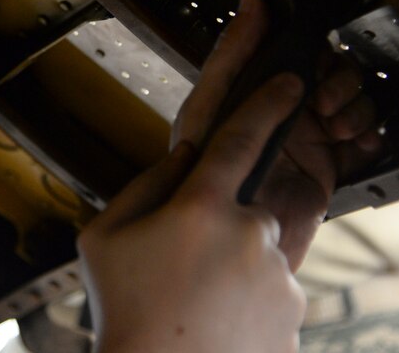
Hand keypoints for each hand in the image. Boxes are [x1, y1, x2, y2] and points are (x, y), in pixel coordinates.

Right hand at [78, 72, 307, 352]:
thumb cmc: (124, 310)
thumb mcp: (103, 237)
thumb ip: (144, 185)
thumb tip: (184, 157)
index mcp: (200, 207)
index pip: (242, 137)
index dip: (267, 103)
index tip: (288, 83)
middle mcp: (249, 233)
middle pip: (246, 206)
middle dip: (223, 224)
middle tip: (184, 264)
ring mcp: (277, 275)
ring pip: (260, 249)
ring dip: (236, 262)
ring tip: (196, 297)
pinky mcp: (294, 312)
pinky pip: (274, 286)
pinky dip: (251, 296)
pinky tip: (218, 315)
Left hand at [172, 0, 380, 268]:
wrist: (222, 245)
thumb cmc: (197, 174)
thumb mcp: (209, 107)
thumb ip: (232, 55)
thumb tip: (252, 0)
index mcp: (252, 87)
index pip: (294, 48)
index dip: (310, 50)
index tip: (311, 62)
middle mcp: (280, 108)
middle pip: (333, 72)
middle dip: (340, 81)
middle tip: (327, 104)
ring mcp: (307, 138)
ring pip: (354, 102)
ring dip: (356, 109)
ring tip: (338, 129)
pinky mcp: (328, 168)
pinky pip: (364, 141)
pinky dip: (368, 137)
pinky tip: (354, 145)